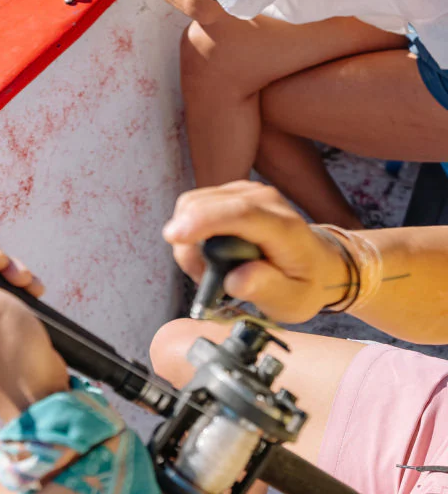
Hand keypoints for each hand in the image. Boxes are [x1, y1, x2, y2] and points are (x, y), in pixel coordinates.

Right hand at [162, 182, 349, 323]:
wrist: (319, 262)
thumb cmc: (305, 282)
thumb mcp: (293, 301)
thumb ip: (266, 290)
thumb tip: (235, 281)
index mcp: (284, 228)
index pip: (240, 214)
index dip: (203, 222)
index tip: (175, 236)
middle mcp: (264, 200)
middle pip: (204, 206)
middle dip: (188, 244)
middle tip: (203, 277)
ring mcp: (247, 192)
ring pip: (193, 204)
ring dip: (188, 239)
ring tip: (208, 268)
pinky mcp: (233, 192)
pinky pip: (196, 205)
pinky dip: (192, 230)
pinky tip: (209, 254)